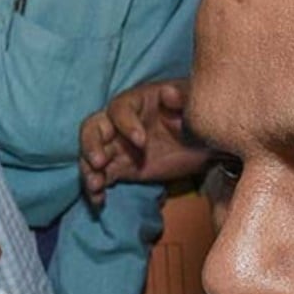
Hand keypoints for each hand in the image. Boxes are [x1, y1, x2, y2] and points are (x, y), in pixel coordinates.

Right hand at [79, 79, 209, 207]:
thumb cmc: (197, 118)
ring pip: (92, 155)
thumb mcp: (195, 106)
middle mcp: (119, 123)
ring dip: (89, 170)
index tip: (142, 142)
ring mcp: (117, 147)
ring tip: (95, 185)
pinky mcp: (119, 168)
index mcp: (136, 102)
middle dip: (91, 145)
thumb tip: (167, 93)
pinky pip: (101, 177)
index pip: (120, 110)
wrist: (204, 144)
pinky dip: (96, 189)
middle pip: (93, 129)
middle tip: (99, 162)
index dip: (126, 125)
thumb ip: (183, 98)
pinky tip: (100, 200)